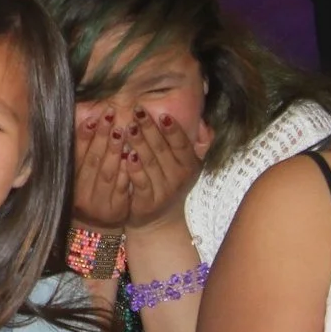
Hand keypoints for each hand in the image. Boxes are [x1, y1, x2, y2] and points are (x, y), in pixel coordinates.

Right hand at [68, 110, 133, 229]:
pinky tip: (133, 155)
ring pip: (107, 173)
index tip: (93, 118)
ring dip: (114, 151)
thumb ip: (81, 154)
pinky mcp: (115, 209)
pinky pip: (121, 187)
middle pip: (92, 161)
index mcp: (68, 183)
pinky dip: (127, 171)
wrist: (97, 226)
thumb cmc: (89, 192)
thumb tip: (88, 121)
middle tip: (110, 116)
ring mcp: (97, 203)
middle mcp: (80, 194)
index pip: (75, 155)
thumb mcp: (79, 176)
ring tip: (122, 130)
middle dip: (101, 137)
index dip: (83, 136)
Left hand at [121, 109, 203, 233]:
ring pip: (150, 163)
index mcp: (189, 165)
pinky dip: (134, 169)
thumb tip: (204, 123)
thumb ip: (199, 144)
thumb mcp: (188, 165)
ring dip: (138, 144)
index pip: (182, 144)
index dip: (173, 129)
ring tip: (128, 128)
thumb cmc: (171, 183)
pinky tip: (125, 156)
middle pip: (162, 150)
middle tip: (137, 111)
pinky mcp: (148, 202)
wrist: (160, 220)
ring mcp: (163, 190)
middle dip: (149, 129)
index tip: (162, 114)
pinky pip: (141, 183)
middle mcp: (178, 177)